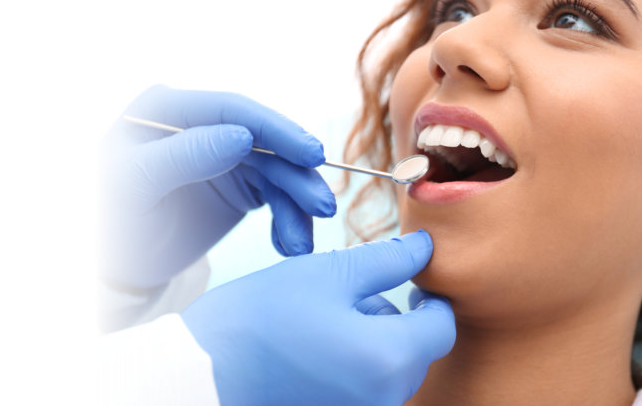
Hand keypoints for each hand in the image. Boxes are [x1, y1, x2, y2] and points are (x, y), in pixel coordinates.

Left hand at [103, 85, 336, 289]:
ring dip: (298, 206)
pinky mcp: (240, 184)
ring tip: (301, 246)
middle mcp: (201, 125)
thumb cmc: (108, 221)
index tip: (312, 155)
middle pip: (265, 142)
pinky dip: (289, 221)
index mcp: (167, 109)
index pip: (233, 111)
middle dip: (298, 176)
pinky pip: (277, 196)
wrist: (112, 266)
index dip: (277, 130)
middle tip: (322, 208)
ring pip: (279, 171)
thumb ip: (184, 157)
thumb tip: (242, 136)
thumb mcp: (134, 186)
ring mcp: (223, 154)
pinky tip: (289, 246)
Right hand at [181, 230, 456, 405]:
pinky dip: (349, 369)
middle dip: (394, 321)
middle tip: (349, 296)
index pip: (441, 327)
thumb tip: (425, 249)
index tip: (411, 279)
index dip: (430, 298)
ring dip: (371, 344)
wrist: (200, 376)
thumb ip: (387, 261)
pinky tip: (312, 351)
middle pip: (415, 353)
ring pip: (388, 372)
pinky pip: (362, 391)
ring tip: (321, 324)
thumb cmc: (260, 321)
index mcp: (391, 359)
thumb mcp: (328, 274)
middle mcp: (384, 399)